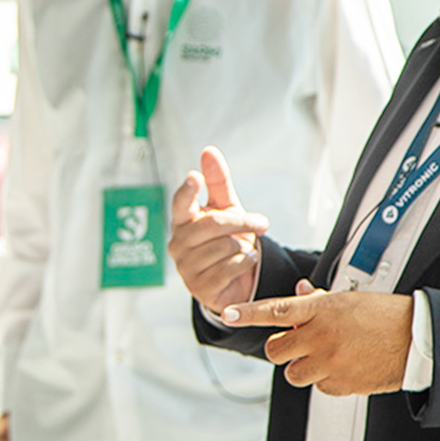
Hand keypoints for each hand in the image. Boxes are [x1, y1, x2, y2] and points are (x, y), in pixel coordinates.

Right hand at [169, 146, 269, 312]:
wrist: (234, 278)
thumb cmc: (226, 238)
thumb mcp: (225, 208)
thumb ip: (216, 182)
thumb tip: (208, 152)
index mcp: (181, 222)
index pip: (180, 204)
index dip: (187, 191)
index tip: (194, 177)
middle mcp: (177, 244)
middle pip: (213, 225)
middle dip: (243, 222)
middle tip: (261, 223)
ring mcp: (186, 268)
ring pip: (225, 247)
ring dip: (244, 247)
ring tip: (244, 249)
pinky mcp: (200, 288)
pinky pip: (231, 268)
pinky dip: (245, 262)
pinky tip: (245, 261)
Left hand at [222, 280, 413, 395]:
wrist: (417, 339)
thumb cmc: (384, 315)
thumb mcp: (347, 299)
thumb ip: (316, 300)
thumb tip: (295, 293)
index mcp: (321, 310)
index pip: (275, 311)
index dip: (248, 313)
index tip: (227, 314)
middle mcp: (321, 336)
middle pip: (276, 350)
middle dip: (283, 348)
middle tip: (299, 343)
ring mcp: (330, 362)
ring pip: (293, 373)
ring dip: (302, 366)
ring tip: (324, 356)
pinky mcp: (341, 384)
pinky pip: (318, 387)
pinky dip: (326, 380)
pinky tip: (344, 366)